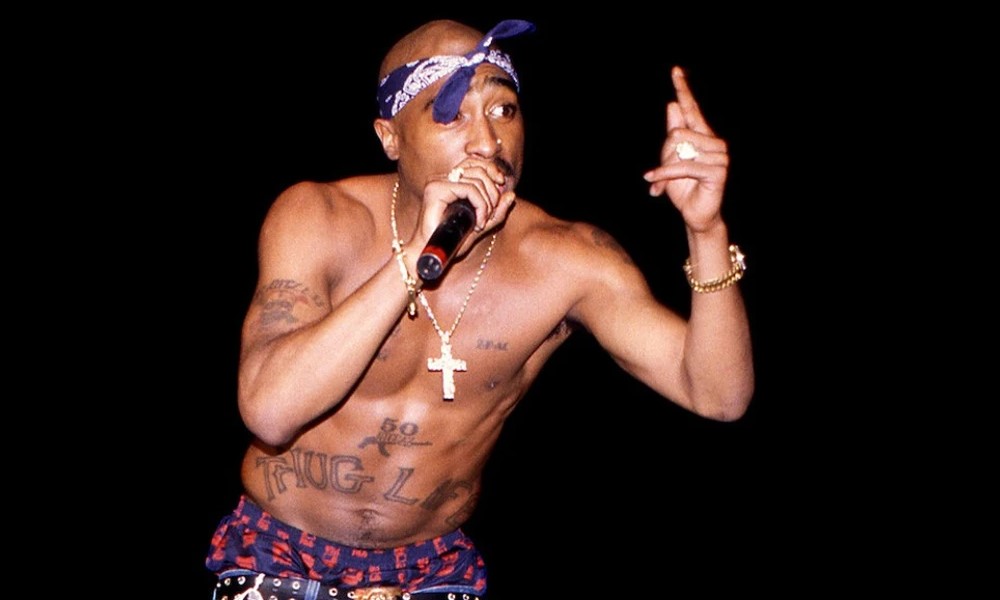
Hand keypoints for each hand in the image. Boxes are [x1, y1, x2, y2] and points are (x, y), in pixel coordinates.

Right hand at [421, 159, 515, 244]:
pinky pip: (469, 189)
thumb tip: (511, 195)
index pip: (476, 163)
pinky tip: (478, 224)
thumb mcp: (481, 225)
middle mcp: (443, 178)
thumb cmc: (452, 243)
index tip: (502, 185)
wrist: (431, 255)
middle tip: (490, 215)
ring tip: (483, 223)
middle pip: (479, 169)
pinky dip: (480, 206)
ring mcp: (437, 182)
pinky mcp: (436, 189)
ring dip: (487, 204)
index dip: (492, 171)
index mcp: (450, 181)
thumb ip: (496, 212)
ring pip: (476, 181)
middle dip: (493, 192)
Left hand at [643, 66, 728, 232]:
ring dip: (665, 168)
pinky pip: (683, 166)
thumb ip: (673, 136)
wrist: (696, 215)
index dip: (683, 90)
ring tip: (662, 183)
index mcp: (703, 136)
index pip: (692, 109)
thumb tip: (672, 106)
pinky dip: (664, 175)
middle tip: (660, 173)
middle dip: (664, 155)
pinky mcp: (717, 170)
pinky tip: (653, 182)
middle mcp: (714, 142)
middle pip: (677, 133)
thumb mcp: (671, 161)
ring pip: (679, 149)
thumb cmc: (684, 189)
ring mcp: (719, 156)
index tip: (675, 71)